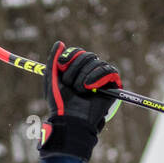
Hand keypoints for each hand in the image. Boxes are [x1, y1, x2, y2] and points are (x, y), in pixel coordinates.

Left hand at [38, 42, 121, 161]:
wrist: (70, 119)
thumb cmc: (59, 103)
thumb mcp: (51, 79)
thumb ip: (53, 60)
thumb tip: (59, 43)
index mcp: (75, 70)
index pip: (78, 52)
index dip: (71, 56)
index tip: (61, 66)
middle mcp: (89, 72)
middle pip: (88, 55)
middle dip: (76, 69)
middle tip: (70, 85)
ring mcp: (101, 78)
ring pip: (97, 62)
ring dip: (84, 76)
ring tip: (80, 90)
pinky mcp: (112, 84)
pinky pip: (109, 70)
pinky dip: (98, 76)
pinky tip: (90, 86)